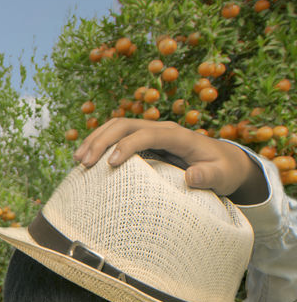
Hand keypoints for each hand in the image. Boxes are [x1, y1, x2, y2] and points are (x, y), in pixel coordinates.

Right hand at [73, 119, 267, 203]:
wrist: (224, 160)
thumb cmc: (222, 170)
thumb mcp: (222, 176)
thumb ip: (209, 176)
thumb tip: (191, 176)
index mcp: (179, 135)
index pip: (147, 133)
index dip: (127, 146)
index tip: (111, 164)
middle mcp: (162, 128)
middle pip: (125, 124)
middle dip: (102, 140)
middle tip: (84, 163)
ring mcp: (151, 131)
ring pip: (116, 126)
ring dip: (95, 140)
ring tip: (78, 160)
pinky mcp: (144, 139)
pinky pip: (117, 135)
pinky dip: (99, 143)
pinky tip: (86, 158)